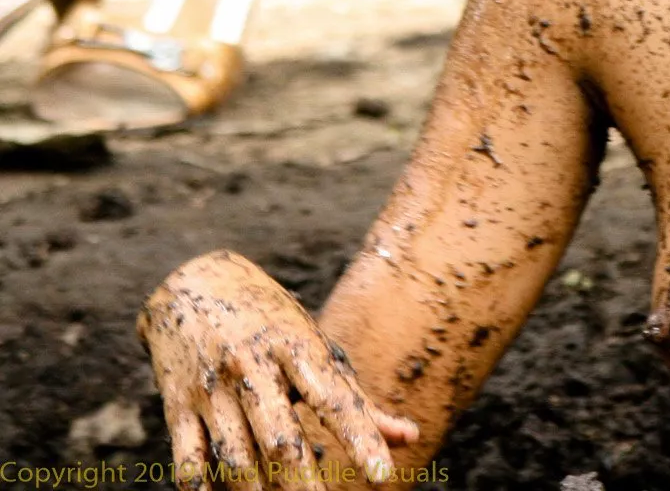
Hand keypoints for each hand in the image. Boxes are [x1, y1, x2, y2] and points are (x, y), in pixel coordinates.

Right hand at [139, 250, 418, 488]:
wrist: (194, 281)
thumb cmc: (270, 321)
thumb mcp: (313, 346)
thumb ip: (356, 398)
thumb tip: (409, 438)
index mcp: (297, 346)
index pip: (335, 400)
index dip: (361, 438)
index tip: (382, 475)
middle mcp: (253, 366)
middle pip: (280, 437)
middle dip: (302, 482)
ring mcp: (211, 387)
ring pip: (235, 454)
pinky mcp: (177, 404)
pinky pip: (188, 455)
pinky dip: (200, 485)